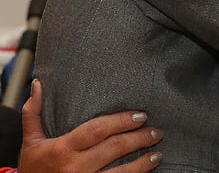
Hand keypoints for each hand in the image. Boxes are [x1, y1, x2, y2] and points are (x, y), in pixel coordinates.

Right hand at [18, 79, 163, 172]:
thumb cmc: (33, 168)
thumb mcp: (31, 142)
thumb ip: (33, 113)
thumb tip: (38, 84)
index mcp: (63, 149)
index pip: (97, 130)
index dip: (122, 121)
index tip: (141, 115)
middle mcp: (75, 167)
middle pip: (114, 148)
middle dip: (139, 138)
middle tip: (156, 131)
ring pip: (121, 172)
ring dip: (142, 163)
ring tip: (158, 153)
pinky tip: (147, 172)